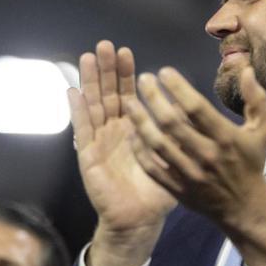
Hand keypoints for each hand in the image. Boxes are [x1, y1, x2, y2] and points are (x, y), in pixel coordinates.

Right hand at [70, 41, 176, 265]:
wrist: (138, 219)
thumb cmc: (156, 191)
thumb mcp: (174, 157)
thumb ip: (181, 135)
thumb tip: (193, 108)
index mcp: (133, 129)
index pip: (127, 94)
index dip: (125, 74)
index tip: (126, 51)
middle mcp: (114, 131)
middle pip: (108, 94)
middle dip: (106, 70)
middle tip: (105, 45)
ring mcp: (99, 141)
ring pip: (93, 105)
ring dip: (89, 82)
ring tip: (87, 58)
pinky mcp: (89, 156)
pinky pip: (83, 130)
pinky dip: (77, 111)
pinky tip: (73, 92)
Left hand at [125, 65, 265, 265]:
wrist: (245, 207)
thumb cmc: (251, 162)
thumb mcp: (262, 130)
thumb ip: (256, 98)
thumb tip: (246, 68)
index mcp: (226, 138)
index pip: (196, 108)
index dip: (178, 88)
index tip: (163, 71)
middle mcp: (206, 156)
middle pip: (172, 123)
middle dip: (154, 98)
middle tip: (142, 79)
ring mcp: (189, 174)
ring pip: (157, 144)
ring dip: (141, 121)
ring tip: (130, 102)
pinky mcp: (177, 188)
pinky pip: (152, 167)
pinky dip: (140, 150)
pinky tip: (133, 133)